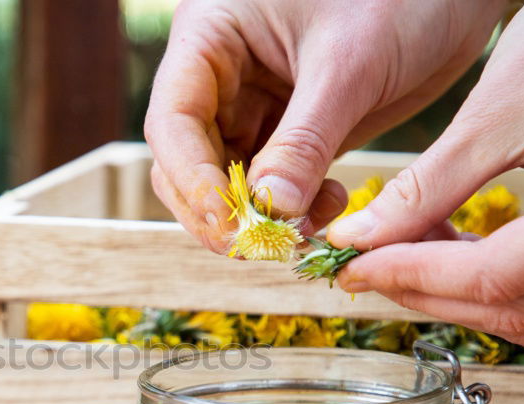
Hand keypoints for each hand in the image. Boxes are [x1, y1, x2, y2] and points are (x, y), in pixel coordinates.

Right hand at [144, 0, 505, 251]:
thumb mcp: (350, 65)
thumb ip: (306, 140)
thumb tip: (271, 211)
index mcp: (211, 36)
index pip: (173, 120)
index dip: (192, 177)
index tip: (229, 223)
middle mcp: (220, 74)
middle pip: (187, 160)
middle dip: (219, 208)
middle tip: (260, 246)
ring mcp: (251, 105)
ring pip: (226, 180)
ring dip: (256, 217)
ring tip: (301, 232)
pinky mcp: (288, 131)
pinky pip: (270, 185)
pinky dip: (290, 210)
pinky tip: (325, 211)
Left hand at [329, 0, 523, 346]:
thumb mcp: (495, 116)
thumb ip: (425, 188)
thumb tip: (356, 240)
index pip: (491, 277)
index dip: (409, 276)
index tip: (351, 266)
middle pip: (510, 309)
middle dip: (425, 292)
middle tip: (363, 264)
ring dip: (453, 293)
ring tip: (400, 246)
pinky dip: (486, 281)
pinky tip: (442, 242)